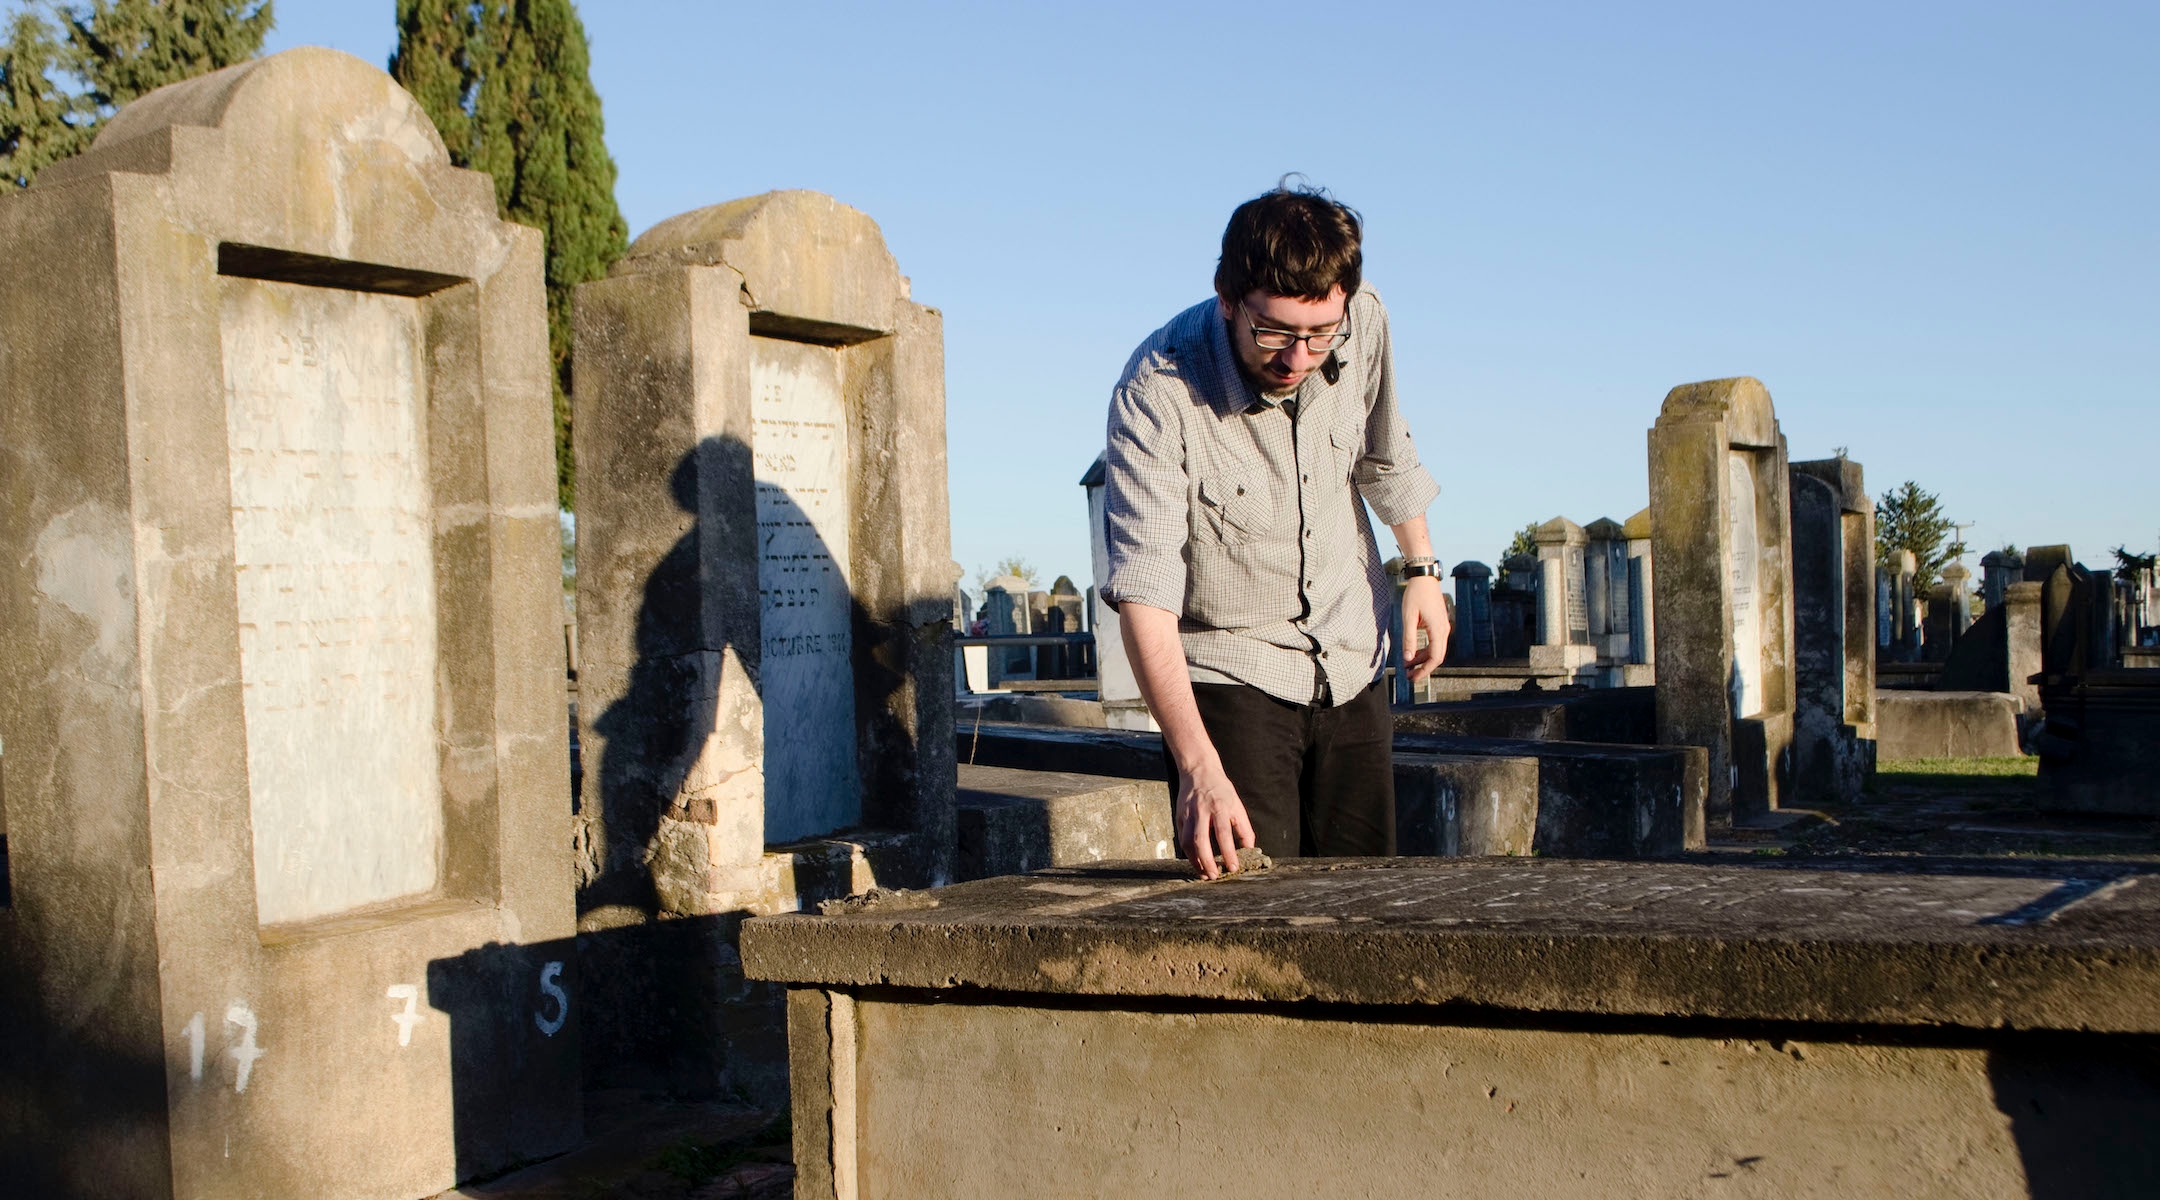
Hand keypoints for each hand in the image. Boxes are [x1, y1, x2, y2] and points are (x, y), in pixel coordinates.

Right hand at [1175, 759, 1255, 879]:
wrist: (1198, 770)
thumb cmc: (1221, 790)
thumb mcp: (1237, 805)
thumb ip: (1244, 828)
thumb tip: (1249, 850)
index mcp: (1219, 807)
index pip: (1223, 834)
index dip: (1229, 853)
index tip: (1233, 868)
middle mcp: (1201, 811)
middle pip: (1200, 840)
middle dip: (1207, 861)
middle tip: (1215, 876)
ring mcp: (1187, 814)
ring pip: (1187, 842)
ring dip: (1195, 861)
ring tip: (1204, 874)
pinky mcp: (1179, 817)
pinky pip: (1182, 839)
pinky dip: (1188, 853)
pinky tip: (1196, 861)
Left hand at [1401, 575, 1449, 681]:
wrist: (1424, 577)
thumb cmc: (1415, 595)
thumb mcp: (1408, 617)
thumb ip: (1408, 639)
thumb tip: (1408, 659)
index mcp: (1438, 630)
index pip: (1435, 658)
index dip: (1424, 671)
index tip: (1413, 678)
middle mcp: (1444, 630)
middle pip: (1436, 656)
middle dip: (1423, 668)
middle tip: (1409, 677)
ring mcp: (1443, 626)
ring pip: (1435, 650)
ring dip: (1422, 660)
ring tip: (1408, 667)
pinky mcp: (1439, 623)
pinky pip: (1434, 642)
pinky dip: (1424, 650)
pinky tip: (1413, 654)